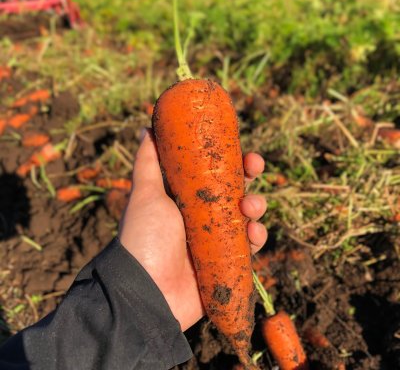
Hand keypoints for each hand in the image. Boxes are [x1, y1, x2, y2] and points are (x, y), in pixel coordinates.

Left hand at [119, 130, 266, 330]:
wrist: (146, 291)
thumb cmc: (144, 238)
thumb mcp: (146, 194)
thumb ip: (148, 161)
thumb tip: (147, 127)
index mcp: (187, 198)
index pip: (215, 174)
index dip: (230, 160)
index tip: (242, 150)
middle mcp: (204, 217)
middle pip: (235, 191)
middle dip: (249, 177)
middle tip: (255, 166)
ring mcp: (217, 240)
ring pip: (247, 216)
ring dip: (256, 206)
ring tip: (250, 208)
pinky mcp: (228, 262)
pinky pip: (250, 246)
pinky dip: (256, 237)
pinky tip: (253, 234)